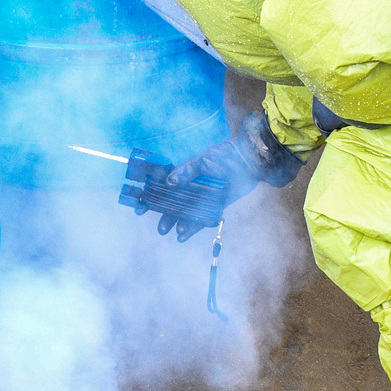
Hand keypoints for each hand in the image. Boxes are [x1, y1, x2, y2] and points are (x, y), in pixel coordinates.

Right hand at [145, 110, 303, 237]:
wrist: (250, 162)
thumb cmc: (225, 156)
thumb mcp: (204, 160)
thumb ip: (186, 172)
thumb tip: (169, 183)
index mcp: (183, 173)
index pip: (161, 186)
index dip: (150, 196)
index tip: (140, 207)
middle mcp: (190, 187)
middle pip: (172, 204)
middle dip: (164, 215)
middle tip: (160, 228)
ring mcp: (201, 198)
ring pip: (185, 213)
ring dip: (178, 223)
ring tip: (173, 232)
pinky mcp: (213, 206)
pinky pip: (200, 219)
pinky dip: (192, 227)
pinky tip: (184, 235)